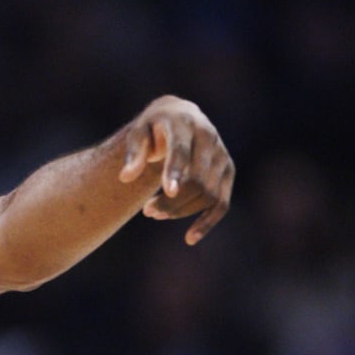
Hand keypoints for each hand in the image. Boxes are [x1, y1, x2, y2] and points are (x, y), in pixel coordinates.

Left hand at [118, 96, 234, 244]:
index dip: (176, 171)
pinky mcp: (228, 171)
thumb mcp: (139, 132)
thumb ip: (133, 152)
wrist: (181, 116)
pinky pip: (222, 203)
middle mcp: (209, 138)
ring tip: (154, 213)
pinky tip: (190, 238)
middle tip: (147, 211)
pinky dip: (208, 222)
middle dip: (172, 201)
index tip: (168, 192)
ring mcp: (222, 156)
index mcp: (185, 124)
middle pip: (197, 179)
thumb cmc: (153, 127)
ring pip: (208, 194)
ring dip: (181, 210)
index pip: (182, 150)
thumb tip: (126, 177)